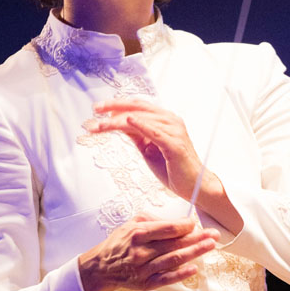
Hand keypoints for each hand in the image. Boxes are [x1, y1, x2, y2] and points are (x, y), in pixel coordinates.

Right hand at [78, 216, 218, 290]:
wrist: (102, 267)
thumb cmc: (120, 243)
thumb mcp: (132, 224)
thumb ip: (154, 220)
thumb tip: (178, 222)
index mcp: (138, 234)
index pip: (168, 228)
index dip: (186, 226)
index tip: (195, 223)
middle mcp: (141, 252)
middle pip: (175, 244)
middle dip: (197, 238)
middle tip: (213, 234)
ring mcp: (144, 269)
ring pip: (174, 260)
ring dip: (195, 253)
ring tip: (210, 246)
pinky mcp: (146, 283)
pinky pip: (166, 278)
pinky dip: (181, 274)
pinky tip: (194, 268)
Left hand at [87, 98, 242, 234]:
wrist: (194, 186)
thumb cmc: (173, 169)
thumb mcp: (149, 149)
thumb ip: (137, 135)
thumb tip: (119, 124)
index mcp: (165, 120)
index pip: (138, 105)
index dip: (118, 104)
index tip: (99, 108)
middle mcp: (171, 121)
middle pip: (138, 108)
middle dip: (114, 107)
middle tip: (95, 109)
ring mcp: (174, 131)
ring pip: (142, 119)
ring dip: (118, 121)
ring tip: (100, 125)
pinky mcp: (175, 145)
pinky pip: (155, 132)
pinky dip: (141, 125)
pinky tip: (128, 120)